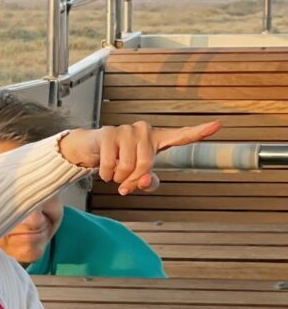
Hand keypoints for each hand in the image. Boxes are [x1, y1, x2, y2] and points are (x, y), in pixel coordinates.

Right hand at [57, 119, 220, 194]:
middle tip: (125, 184)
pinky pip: (111, 164)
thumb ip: (148, 183)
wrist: (89, 150)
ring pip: (128, 166)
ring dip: (118, 178)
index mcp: (157, 139)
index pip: (181, 135)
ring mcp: (126, 130)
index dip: (200, 132)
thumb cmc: (119, 161)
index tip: (219, 125)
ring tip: (114, 174)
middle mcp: (144, 130)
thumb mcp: (136, 176)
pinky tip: (104, 169)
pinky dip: (106, 174)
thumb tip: (146, 180)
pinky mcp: (108, 134)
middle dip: (133, 179)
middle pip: (146, 164)